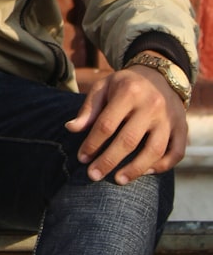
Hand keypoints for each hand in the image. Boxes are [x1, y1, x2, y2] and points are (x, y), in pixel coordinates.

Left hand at [65, 63, 187, 184]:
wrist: (159, 75)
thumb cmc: (124, 85)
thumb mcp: (103, 87)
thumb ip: (89, 109)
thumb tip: (71, 128)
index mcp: (128, 92)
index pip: (106, 124)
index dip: (92, 143)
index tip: (82, 158)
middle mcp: (151, 106)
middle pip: (129, 140)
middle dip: (109, 160)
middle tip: (93, 175)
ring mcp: (169, 119)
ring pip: (155, 150)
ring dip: (136, 169)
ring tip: (118, 179)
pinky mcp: (183, 128)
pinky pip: (176, 153)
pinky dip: (162, 166)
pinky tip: (146, 172)